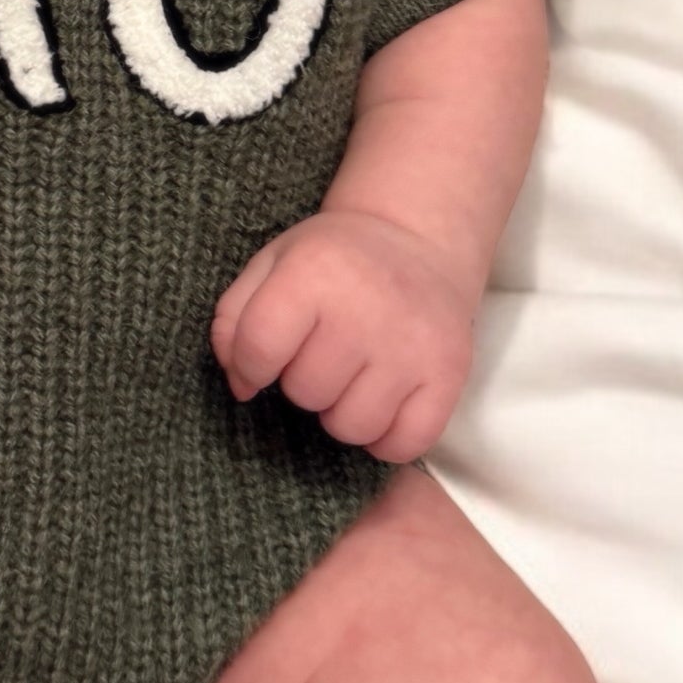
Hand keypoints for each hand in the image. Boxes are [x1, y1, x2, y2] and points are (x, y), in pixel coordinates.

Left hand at [210, 208, 476, 463]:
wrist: (416, 236)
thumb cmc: (333, 258)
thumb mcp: (272, 264)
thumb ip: (235, 319)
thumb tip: (241, 386)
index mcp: (313, 272)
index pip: (258, 350)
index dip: (250, 367)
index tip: (262, 361)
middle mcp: (364, 310)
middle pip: (305, 393)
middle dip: (302, 381)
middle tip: (323, 351)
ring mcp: (411, 346)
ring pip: (351, 427)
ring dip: (341, 412)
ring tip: (352, 375)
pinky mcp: (448, 374)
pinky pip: (402, 445)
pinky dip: (386, 438)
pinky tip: (382, 401)